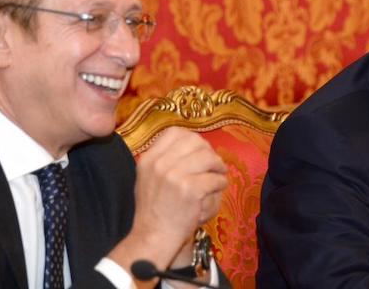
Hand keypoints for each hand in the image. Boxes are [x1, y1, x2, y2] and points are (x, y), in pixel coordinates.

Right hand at [107, 127, 226, 282]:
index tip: (200, 149)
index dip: (192, 138)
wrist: (154, 235)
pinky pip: (214, 178)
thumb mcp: (147, 178)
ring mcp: (174, 176)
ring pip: (207, 158)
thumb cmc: (153, 210)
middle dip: (209, 151)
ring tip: (220, 174)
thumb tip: (191, 144)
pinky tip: (219, 187)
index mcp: (149, 159)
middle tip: (214, 163)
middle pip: (194, 142)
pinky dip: (221, 182)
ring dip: (218, 165)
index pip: (174, 133)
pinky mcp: (190, 190)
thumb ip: (163, 160)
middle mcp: (159, 164)